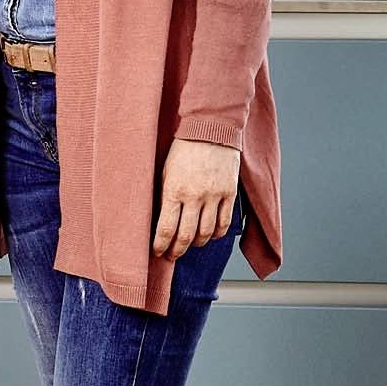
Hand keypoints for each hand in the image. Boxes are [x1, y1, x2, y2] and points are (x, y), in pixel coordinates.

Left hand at [152, 137, 239, 258]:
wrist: (210, 130)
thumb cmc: (183, 149)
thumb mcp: (165, 171)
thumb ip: (164, 196)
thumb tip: (159, 221)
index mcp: (174, 190)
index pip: (166, 229)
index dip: (160, 245)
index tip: (157, 252)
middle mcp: (195, 196)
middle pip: (186, 236)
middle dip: (176, 251)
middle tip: (172, 256)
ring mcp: (214, 196)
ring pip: (206, 233)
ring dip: (196, 244)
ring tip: (189, 246)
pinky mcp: (230, 193)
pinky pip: (225, 223)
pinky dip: (216, 234)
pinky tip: (209, 236)